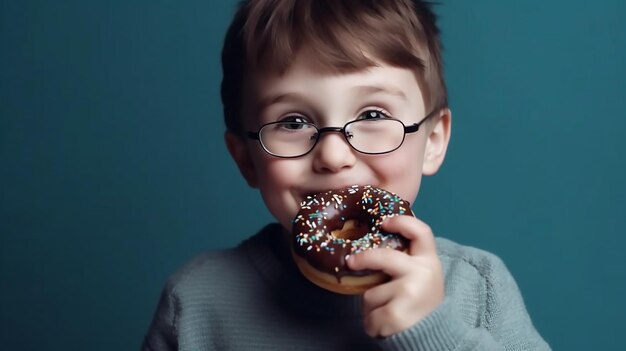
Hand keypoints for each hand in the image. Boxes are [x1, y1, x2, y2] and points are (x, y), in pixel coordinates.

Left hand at [347, 215, 444, 337]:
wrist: (435, 338)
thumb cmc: (420, 305)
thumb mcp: (421, 278)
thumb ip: (405, 262)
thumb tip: (369, 250)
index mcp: (430, 261)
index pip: (421, 232)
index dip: (402, 221)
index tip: (384, 221)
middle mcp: (423, 273)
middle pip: (384, 258)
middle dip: (363, 259)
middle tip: (351, 262)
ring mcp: (410, 292)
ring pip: (371, 293)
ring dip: (372, 306)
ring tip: (386, 313)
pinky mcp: (397, 315)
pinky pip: (369, 314)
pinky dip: (371, 324)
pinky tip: (384, 327)